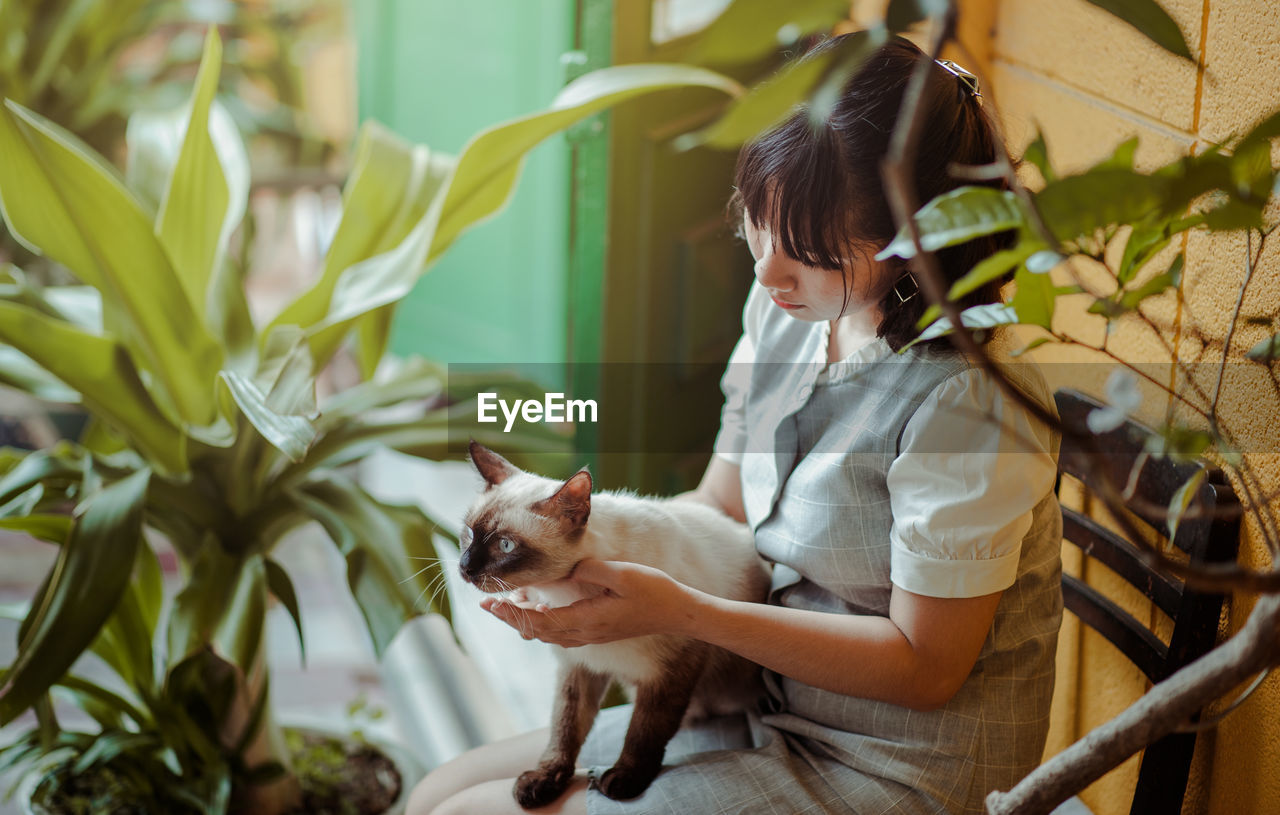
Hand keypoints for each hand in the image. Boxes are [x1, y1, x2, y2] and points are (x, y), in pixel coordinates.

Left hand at [481, 559, 692, 646]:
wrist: (679, 613)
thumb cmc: (655, 591)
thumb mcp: (623, 574)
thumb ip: (591, 570)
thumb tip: (567, 567)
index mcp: (588, 620)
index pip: (539, 622)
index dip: (513, 614)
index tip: (492, 603)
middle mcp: (586, 633)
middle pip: (537, 632)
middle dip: (511, 619)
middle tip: (487, 605)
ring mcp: (593, 636)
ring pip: (547, 636)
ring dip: (524, 623)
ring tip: (506, 609)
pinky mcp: (599, 632)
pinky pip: (561, 635)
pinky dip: (542, 626)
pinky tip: (537, 614)